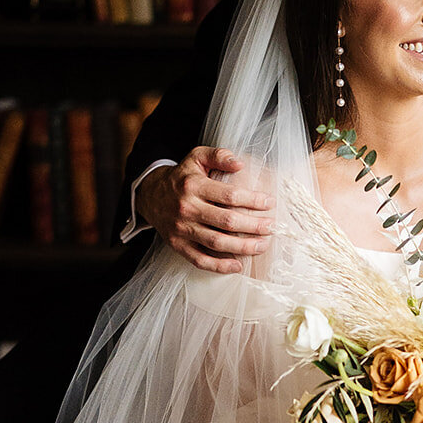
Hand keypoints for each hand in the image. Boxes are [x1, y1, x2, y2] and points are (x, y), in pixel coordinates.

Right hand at [137, 147, 273, 273]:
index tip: (270, 203)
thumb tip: (240, 163)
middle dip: (254, 226)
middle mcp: (187, 208)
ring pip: (217, 243)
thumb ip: (218, 156)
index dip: (253, 200)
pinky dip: (220, 266)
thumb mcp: (196, 158)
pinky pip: (200, 260)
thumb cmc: (182, 177)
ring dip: (243, 247)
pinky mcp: (178, 246)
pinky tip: (238, 266)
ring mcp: (182, 229)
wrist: (150, 196)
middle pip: (227, 221)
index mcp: (193, 186)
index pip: (229, 195)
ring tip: (262, 245)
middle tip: (272, 227)